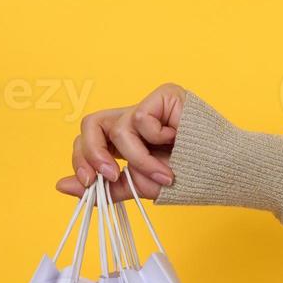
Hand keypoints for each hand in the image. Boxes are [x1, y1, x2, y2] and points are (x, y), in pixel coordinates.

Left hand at [55, 83, 186, 201]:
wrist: (221, 172)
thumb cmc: (187, 179)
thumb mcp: (138, 187)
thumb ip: (104, 187)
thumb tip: (61, 185)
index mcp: (124, 142)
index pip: (87, 143)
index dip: (81, 161)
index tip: (89, 184)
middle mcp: (132, 121)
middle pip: (89, 124)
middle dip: (92, 153)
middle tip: (110, 175)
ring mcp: (148, 106)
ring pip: (117, 128)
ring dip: (139, 160)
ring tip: (164, 174)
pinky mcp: (163, 96)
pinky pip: (141, 119)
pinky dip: (155, 140)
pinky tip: (176, 143)